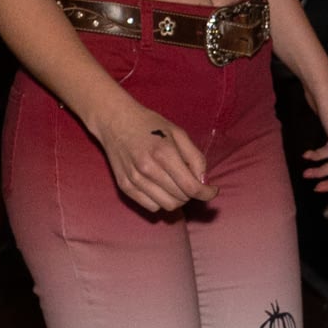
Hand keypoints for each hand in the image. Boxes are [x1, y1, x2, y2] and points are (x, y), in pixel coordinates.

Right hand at [90, 100, 212, 214]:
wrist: (114, 120)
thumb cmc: (150, 125)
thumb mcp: (178, 133)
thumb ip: (195, 158)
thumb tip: (203, 181)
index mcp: (164, 154)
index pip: (191, 187)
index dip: (207, 193)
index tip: (212, 190)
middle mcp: (148, 170)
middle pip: (181, 198)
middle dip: (191, 193)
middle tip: (189, 180)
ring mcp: (134, 180)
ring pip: (167, 206)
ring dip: (177, 199)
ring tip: (176, 184)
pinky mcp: (124, 186)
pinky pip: (151, 207)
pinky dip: (161, 201)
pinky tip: (161, 187)